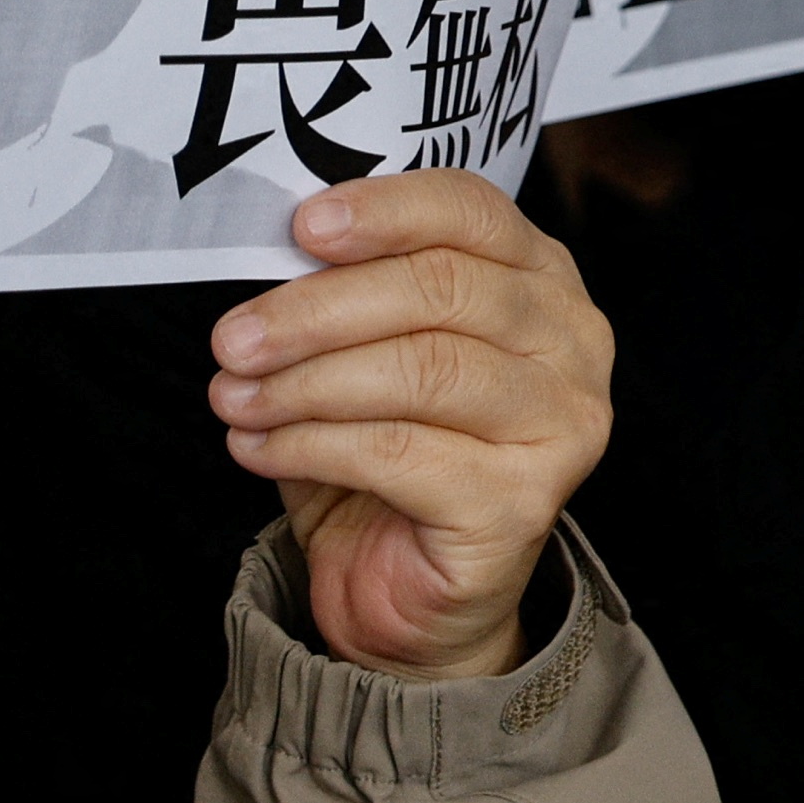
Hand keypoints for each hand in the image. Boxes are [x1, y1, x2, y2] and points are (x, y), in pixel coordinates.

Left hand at [203, 168, 612, 679]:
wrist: (411, 592)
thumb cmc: (390, 457)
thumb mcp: (368, 354)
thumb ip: (346, 296)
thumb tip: (271, 251)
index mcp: (541, 283)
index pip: (475, 212)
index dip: (387, 210)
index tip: (301, 226)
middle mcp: (570, 345)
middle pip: (445, 289)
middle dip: (320, 309)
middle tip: (234, 337)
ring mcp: (561, 425)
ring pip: (425, 369)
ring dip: (307, 381)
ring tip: (233, 397)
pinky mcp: (522, 503)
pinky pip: (400, 453)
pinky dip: (310, 445)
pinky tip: (258, 447)